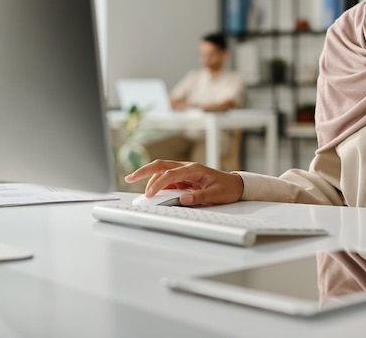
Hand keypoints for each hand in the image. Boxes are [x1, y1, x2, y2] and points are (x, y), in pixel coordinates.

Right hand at [124, 160, 243, 205]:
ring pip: (162, 170)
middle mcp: (187, 167)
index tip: (149, 194)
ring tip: (139, 188)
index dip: (157, 183)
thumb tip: (183, 199)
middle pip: (161, 165)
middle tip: (128, 177)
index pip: (170, 174)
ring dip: (149, 178)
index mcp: (194, 169)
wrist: (236, 185)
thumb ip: (200, 198)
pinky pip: (167, 178)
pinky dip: (157, 183)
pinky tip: (152, 191)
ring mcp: (185, 172)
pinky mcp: (184, 178)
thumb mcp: (216, 195)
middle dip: (144, 170)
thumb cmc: (227, 188)